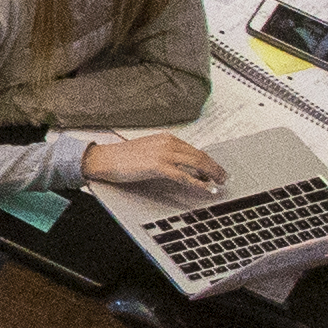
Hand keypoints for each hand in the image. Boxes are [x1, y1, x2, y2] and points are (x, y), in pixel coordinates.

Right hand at [84, 132, 227, 198]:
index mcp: (166, 138)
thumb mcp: (148, 150)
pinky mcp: (158, 166)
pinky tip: (205, 188)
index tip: (216, 169)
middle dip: (215, 168)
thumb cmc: (122, 158)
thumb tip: (183, 167)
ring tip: (218, 183)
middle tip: (223, 178)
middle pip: (200, 156)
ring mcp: (163, 154)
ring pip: (196, 164)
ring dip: (211, 174)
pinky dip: (198, 183)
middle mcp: (167, 143)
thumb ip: (166, 155)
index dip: (208, 161)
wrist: (103, 159)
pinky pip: (184, 176)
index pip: (195, 150)